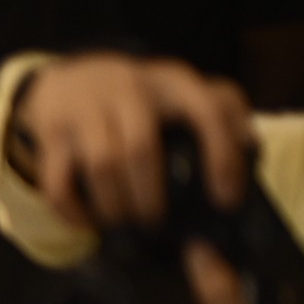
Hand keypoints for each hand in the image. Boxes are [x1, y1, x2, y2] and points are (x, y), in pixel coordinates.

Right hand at [12, 54, 254, 232]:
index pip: (206, 111)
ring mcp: (85, 109)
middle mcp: (128, 89)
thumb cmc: (139, 97)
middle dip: (150, 198)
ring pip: (101, 166)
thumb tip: (251, 151)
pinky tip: (87, 223)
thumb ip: (224, 113)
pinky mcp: (52, 132)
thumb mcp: (183, 91)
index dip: (221, 157)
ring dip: (115, 207)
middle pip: (140, 150)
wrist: (69, 78)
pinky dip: (73, 210)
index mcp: (172, 82)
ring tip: (124, 225)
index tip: (225, 200)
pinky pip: (59, 180)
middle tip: (156, 224)